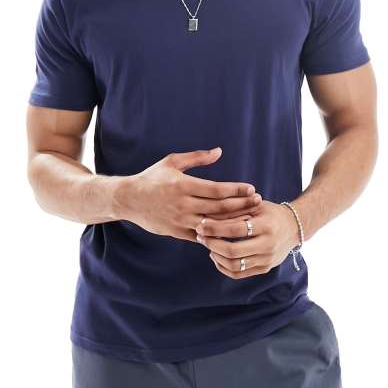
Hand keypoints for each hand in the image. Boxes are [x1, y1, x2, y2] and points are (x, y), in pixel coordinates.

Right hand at [118, 147, 262, 241]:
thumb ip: (197, 158)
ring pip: (213, 224)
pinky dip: (217, 235)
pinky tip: (232, 233)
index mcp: (184, 185)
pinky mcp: (178, 232)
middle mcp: (184, 204)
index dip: (236, 190)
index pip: (217, 190)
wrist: (129, 200)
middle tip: (259, 202)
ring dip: (233, 222)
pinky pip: (202, 236)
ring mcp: (181, 220)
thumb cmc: (152, 177)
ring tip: (251, 218)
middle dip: (242, 205)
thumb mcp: (172, 162)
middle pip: (219, 208)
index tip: (252, 188)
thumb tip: (219, 152)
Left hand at [194, 200, 299, 277]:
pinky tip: (216, 256)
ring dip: (216, 256)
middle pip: (233, 251)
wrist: (294, 227)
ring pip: (235, 265)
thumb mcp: (255, 205)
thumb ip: (233, 210)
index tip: (201, 224)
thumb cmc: (271, 213)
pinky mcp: (265, 269)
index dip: (215, 228)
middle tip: (200, 236)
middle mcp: (268, 244)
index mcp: (266, 225)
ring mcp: (267, 259)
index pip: (235, 229)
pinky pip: (239, 273)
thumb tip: (207, 216)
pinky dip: (223, 267)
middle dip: (212, 243)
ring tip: (208, 245)